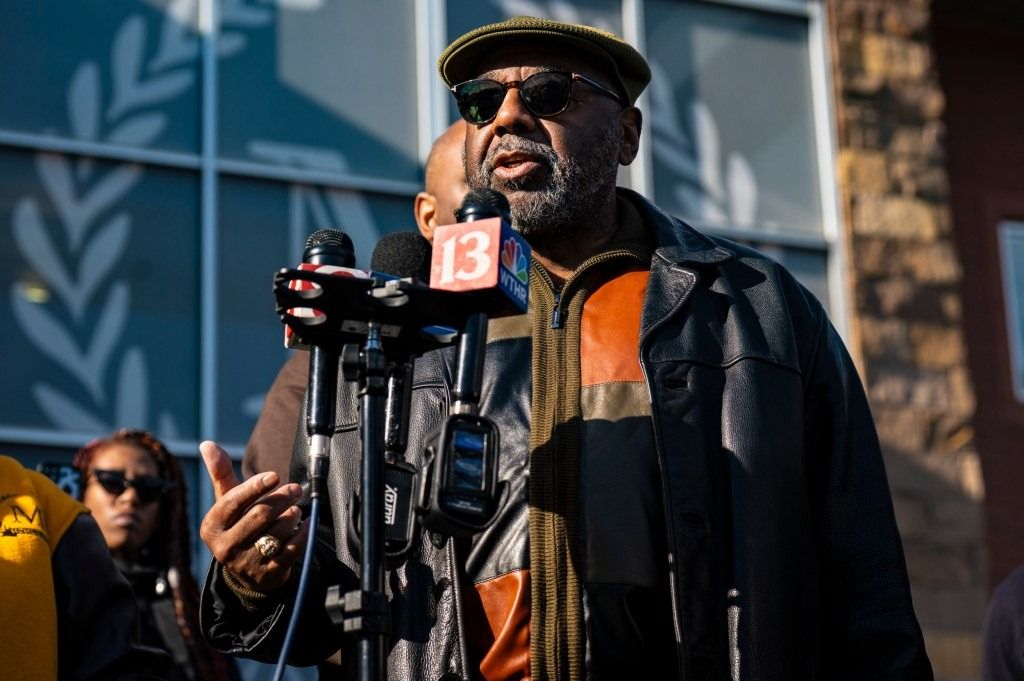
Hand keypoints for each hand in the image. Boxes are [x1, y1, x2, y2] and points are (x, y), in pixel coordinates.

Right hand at [199, 440, 308, 590]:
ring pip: (276, 532)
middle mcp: (225, 548)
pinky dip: (302, 534)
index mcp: (212, 527)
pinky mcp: (267, 574)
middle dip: (281, 498)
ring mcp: (246, 563)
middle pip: (258, 515)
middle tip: (296, 488)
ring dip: (291, 516)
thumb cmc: (238, 524)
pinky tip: (306, 524)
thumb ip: (221, 473)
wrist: (249, 570)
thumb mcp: (227, 501)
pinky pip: (290, 550)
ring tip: (296, 508)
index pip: (233, 501)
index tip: (274, 475)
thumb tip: (207, 443)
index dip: (255, 487)